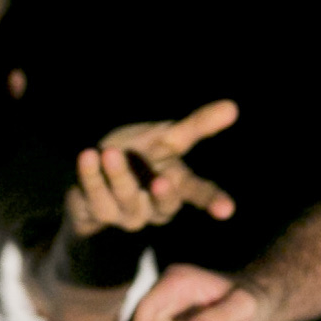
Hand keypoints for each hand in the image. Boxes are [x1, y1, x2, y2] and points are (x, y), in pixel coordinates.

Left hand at [64, 99, 238, 238]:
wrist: (97, 169)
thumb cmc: (141, 152)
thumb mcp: (168, 137)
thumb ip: (197, 126)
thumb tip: (233, 107)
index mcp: (176, 185)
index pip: (199, 194)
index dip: (213, 201)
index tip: (226, 210)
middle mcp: (155, 206)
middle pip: (164, 205)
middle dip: (162, 195)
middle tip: (160, 181)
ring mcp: (127, 213)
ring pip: (126, 198)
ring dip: (118, 176)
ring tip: (110, 152)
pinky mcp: (97, 212)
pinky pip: (94, 195)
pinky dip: (90, 176)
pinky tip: (87, 156)